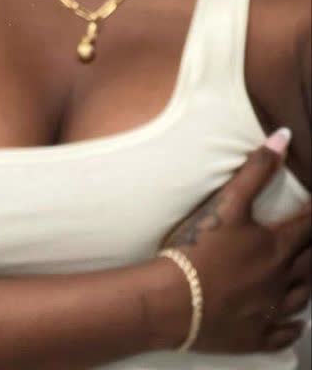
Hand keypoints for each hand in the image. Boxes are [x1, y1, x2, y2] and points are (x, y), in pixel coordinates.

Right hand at [158, 135, 310, 353]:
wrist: (173, 301)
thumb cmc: (199, 247)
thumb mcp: (227, 203)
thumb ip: (257, 170)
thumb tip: (284, 136)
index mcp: (276, 247)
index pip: (309, 224)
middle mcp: (281, 279)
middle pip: (311, 262)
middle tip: (310, 238)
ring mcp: (271, 310)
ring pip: (303, 297)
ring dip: (308, 282)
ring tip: (307, 273)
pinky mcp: (257, 336)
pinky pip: (285, 332)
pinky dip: (293, 325)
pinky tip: (295, 322)